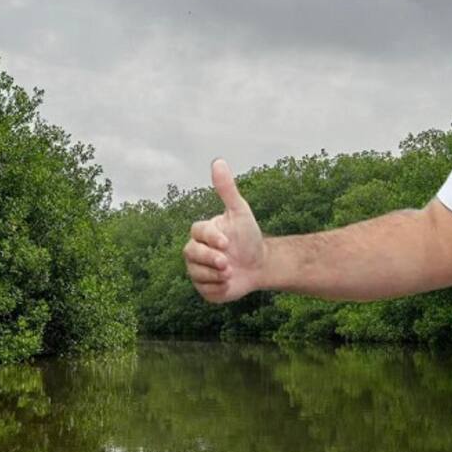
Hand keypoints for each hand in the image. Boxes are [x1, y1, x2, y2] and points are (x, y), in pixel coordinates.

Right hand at [184, 159, 265, 303]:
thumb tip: (218, 161)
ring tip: (232, 272)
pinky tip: (229, 282)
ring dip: (216, 275)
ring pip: (196, 274)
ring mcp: (198, 270)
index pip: (197, 233)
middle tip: (228, 263)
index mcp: (202, 232)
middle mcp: (195, 251)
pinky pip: (204, 290)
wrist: (260, 265)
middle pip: (191, 254)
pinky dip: (219, 288)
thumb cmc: (249, 236)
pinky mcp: (204, 288)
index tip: (227, 243)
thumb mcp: (240, 212)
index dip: (210, 239)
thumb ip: (227, 189)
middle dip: (211, 260)